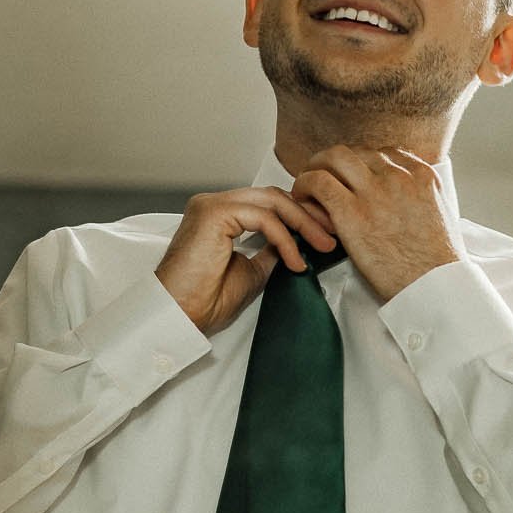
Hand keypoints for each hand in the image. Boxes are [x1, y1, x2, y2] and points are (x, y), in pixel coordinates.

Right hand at [155, 187, 336, 333]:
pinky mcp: (214, 213)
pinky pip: (264, 218)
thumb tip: (297, 244)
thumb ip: (270, 251)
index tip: (324, 233)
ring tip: (323, 245)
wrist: (179, 316)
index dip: (300, 215)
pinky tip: (295, 260)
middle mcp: (214, 204)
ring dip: (303, 223)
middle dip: (308, 214)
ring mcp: (212, 205)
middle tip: (332, 235)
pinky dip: (285, 238)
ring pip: (272, 201)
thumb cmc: (204, 300)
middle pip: (273, 196)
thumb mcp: (252, 271)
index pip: (267, 202)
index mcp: (219, 214)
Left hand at [291, 147, 464, 303]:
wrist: (434, 286)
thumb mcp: (440, 216)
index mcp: (421, 176)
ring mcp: (374, 192)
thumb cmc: (436, 263)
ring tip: (307, 186)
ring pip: (334, 159)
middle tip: (323, 175)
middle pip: (357, 151)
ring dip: (316, 167)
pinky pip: (319, 183)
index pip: (384, 153)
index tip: (351, 176)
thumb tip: (408, 198)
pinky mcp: (351, 212)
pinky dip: (305, 185)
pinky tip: (302, 197)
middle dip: (336, 161)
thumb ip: (421, 198)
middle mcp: (397, 177)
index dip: (362, 163)